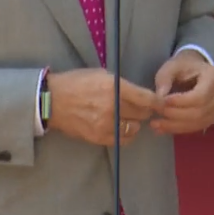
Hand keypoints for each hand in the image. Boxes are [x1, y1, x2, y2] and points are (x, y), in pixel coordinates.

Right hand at [47, 69, 161, 146]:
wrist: (52, 101)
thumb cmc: (75, 82)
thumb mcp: (100, 74)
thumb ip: (120, 84)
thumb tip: (138, 93)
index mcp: (115, 87)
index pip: (147, 98)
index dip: (158, 102)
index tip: (161, 104)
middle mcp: (113, 106)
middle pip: (143, 114)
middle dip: (144, 111)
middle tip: (140, 109)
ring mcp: (107, 124)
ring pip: (135, 128)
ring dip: (134, 123)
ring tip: (127, 118)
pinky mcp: (99, 137)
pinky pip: (123, 140)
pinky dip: (125, 134)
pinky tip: (120, 128)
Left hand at [150, 52, 213, 134]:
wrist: (196, 70)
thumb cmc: (184, 66)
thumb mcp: (172, 65)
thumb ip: (165, 78)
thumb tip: (159, 98)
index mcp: (212, 77)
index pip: (200, 96)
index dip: (182, 101)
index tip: (163, 101)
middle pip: (199, 112)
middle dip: (176, 114)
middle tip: (156, 112)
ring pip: (197, 123)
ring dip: (175, 125)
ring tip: (155, 124)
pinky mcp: (211, 118)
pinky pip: (196, 127)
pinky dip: (178, 129)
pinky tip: (162, 128)